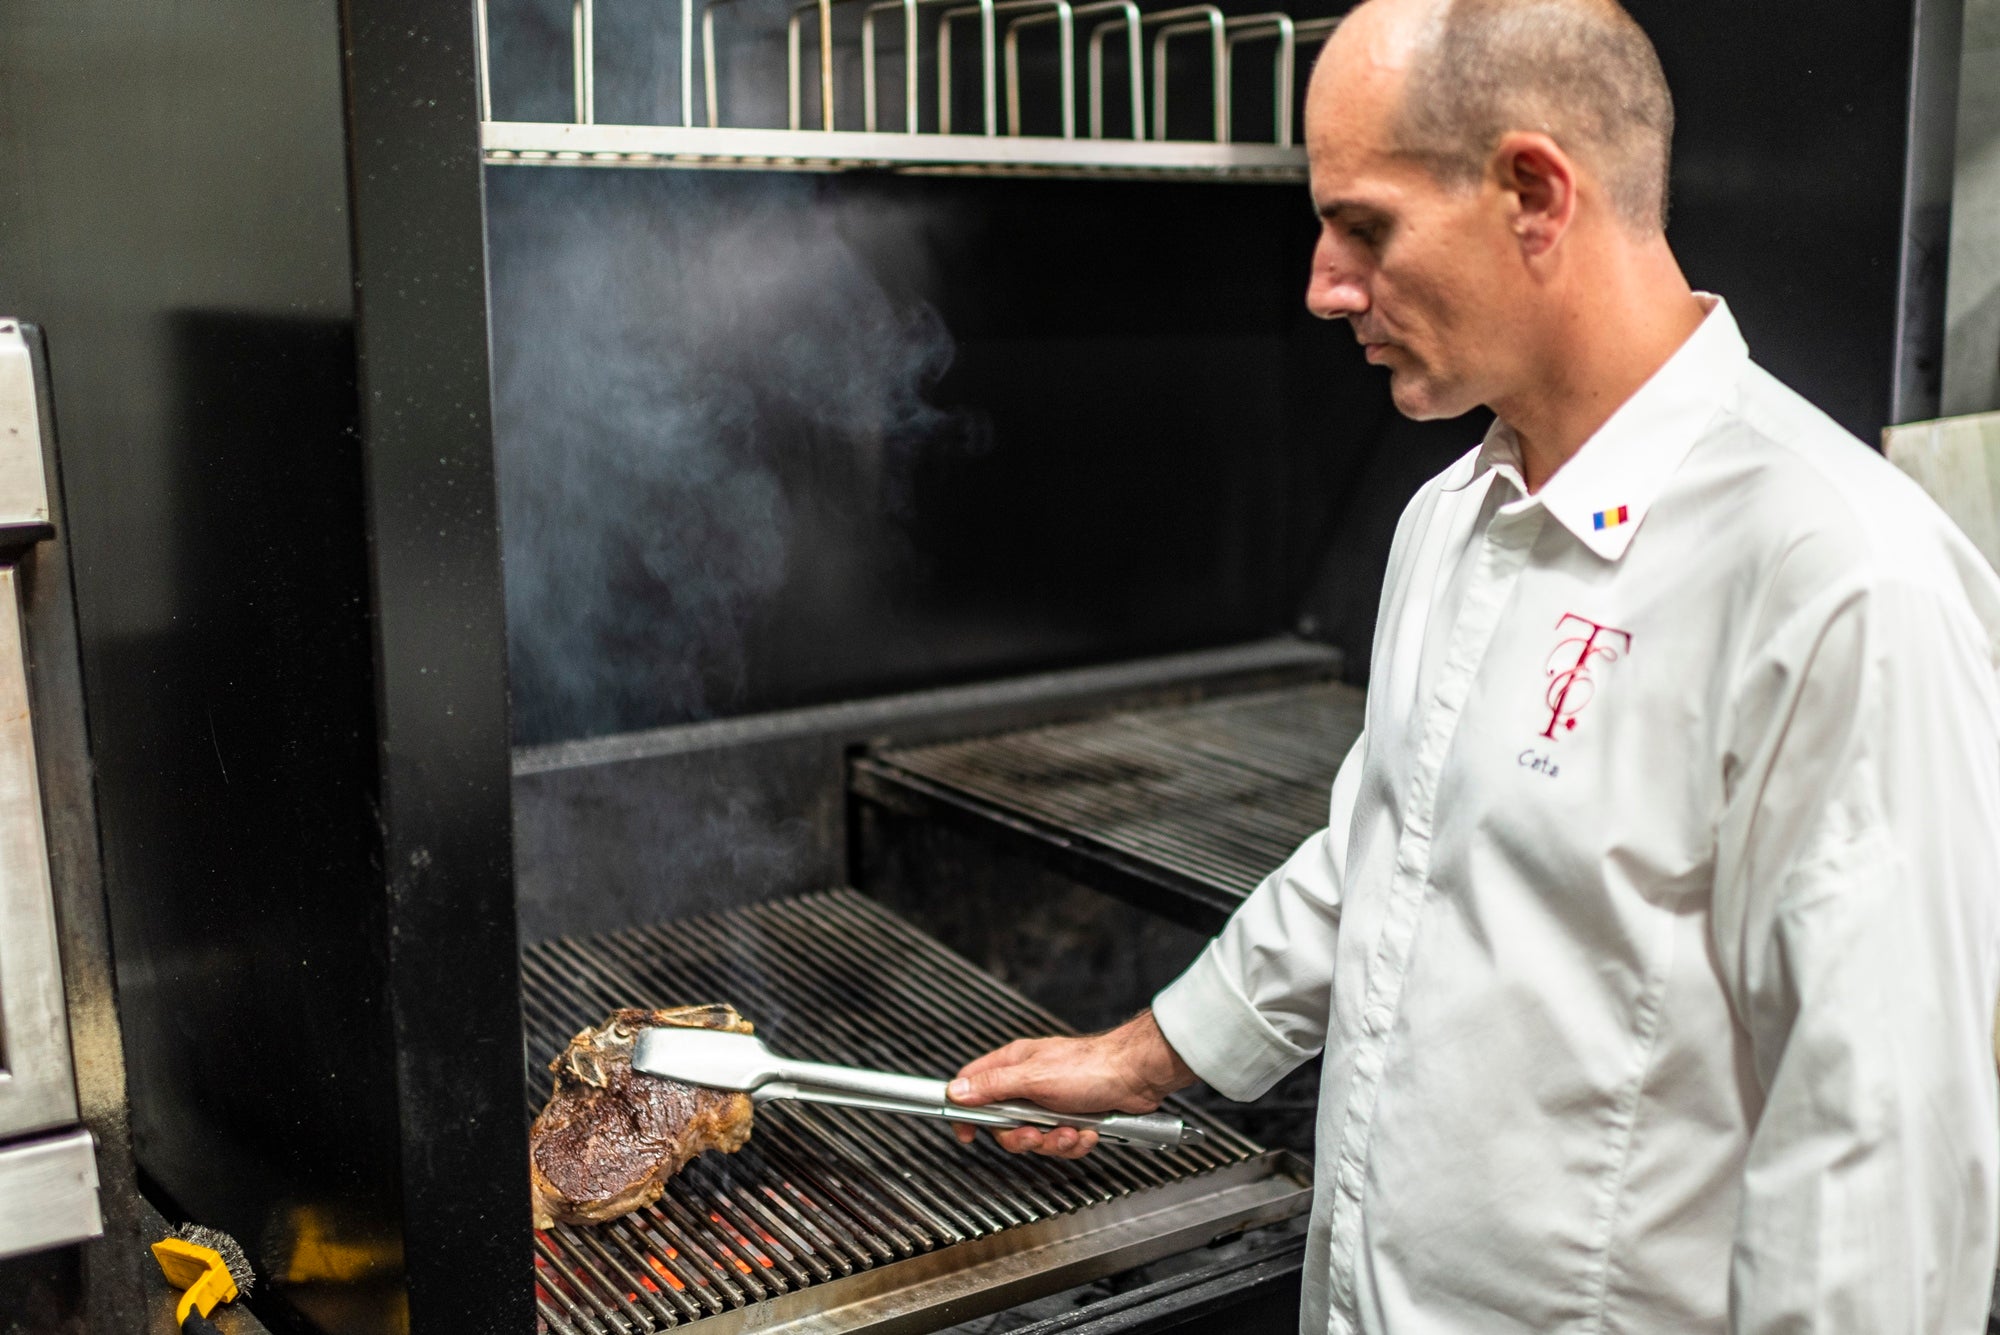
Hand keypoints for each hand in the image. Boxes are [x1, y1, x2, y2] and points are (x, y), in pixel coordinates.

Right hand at [946, 1010, 1196, 1158]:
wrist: (1137, 1077)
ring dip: (1053, 1142)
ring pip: (1034, 1137)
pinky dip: (1074, 1142)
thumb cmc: (1091, 1066)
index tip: (966, 1133)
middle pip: (1004, 1123)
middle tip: (1035, 1134)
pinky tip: (1086, 1132)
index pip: (973, 1085)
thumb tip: (956, 1091)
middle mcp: (1028, 1083)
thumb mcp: (1034, 1078)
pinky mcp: (1071, 1117)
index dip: (965, 1110)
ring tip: (1070, 1132)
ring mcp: (1050, 1102)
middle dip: (1022, 1137)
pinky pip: (1060, 1142)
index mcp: (1013, 1065)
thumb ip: (993, 1086)